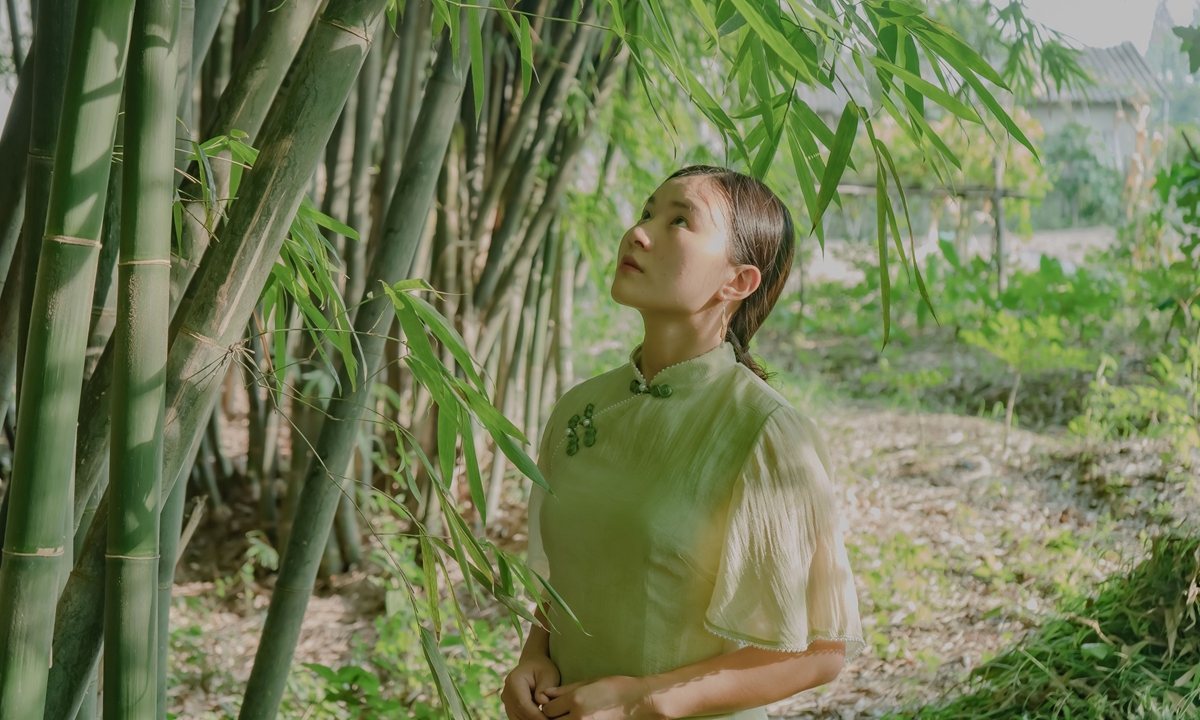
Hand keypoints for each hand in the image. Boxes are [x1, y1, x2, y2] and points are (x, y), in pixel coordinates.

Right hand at [503, 654, 560, 719]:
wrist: (533, 665)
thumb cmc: (542, 668)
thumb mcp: (548, 674)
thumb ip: (545, 687)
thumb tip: (543, 702)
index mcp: (514, 681)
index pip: (523, 703)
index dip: (536, 715)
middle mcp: (506, 692)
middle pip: (520, 713)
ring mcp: (506, 701)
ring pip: (518, 718)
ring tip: (547, 718)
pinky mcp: (510, 707)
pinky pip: (518, 718)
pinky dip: (529, 719)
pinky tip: (541, 718)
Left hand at [541, 676, 662, 719]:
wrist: (639, 702)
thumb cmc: (616, 688)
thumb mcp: (590, 682)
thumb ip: (566, 690)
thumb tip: (546, 693)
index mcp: (576, 700)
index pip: (548, 709)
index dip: (549, 706)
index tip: (556, 704)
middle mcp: (579, 717)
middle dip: (554, 717)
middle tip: (561, 712)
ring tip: (572, 716)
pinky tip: (582, 719)